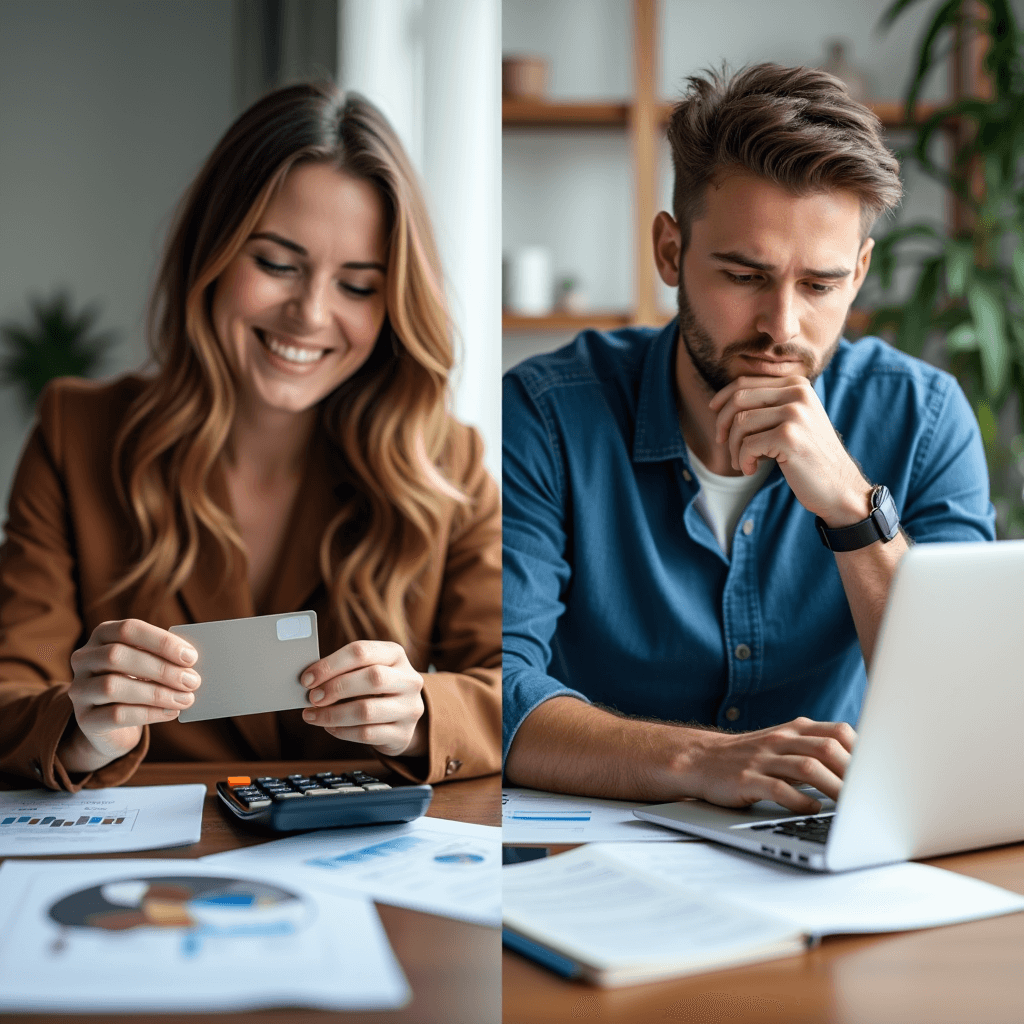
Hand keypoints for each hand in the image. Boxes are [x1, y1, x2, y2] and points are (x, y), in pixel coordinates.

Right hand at [63, 619, 199, 770]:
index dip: (161, 642)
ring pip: (112, 686)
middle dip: (161, 669)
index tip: (191, 657)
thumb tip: (193, 666)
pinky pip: (115, 715)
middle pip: (117, 656)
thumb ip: (165, 659)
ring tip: (186, 699)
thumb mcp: (149, 664)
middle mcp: (84, 658)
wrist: (110, 723)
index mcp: (103, 635)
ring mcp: (79, 689)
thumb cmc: (138, 682)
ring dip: (157, 693)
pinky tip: (172, 713)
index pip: (128, 629)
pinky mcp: (85, 719)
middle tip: (193, 681)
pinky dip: (149, 714)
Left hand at [300, 640, 425, 757]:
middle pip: (373, 678)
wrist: (401, 718)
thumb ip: (343, 671)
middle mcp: (409, 680)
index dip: (331, 665)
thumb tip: (309, 681)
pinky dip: (342, 731)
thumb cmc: (374, 690)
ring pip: (367, 710)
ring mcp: (410, 708)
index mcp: (396, 655)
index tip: (307, 679)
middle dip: (336, 688)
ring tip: (313, 715)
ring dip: (333, 714)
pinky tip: (330, 727)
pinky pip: (367, 734)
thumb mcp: (364, 672)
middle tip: (312, 698)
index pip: (362, 652)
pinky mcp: (404, 735)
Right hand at [681, 717, 856, 813]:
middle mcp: (780, 740)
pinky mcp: (746, 780)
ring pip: (808, 768)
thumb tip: (860, 767)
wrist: (700, 759)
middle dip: (854, 774)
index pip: (838, 731)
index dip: (862, 751)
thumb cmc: (750, 757)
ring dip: (834, 789)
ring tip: (849, 807)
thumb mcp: (782, 743)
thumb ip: (814, 747)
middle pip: (827, 749)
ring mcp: (762, 759)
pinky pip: (779, 789)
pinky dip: (801, 802)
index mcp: (793, 729)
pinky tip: (812, 810)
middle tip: (871, 795)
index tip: (878, 773)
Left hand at [710, 375, 871, 525]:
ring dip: (733, 447)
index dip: (723, 399)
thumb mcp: (792, 422)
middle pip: (738, 400)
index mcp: (797, 385)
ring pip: (740, 423)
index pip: (745, 383)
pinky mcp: (789, 437)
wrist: (839, 487)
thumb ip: (767, 406)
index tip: (713, 414)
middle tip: (720, 442)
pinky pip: (747, 445)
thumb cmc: (808, 457)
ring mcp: (795, 413)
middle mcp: (798, 393)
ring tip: (742, 462)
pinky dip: (743, 460)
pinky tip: (751, 470)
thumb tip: (721, 402)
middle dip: (722, 423)